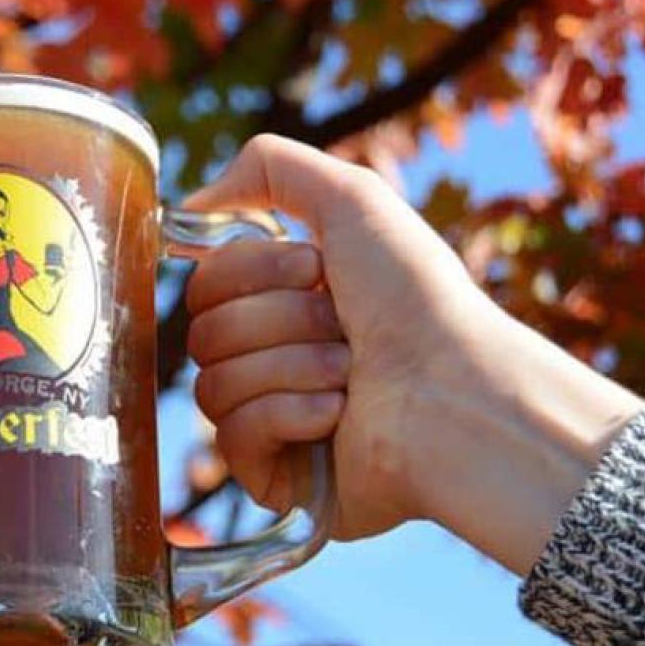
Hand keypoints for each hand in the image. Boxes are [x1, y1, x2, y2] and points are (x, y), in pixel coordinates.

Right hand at [184, 135, 642, 572]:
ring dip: (288, 367)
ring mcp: (271, 422)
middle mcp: (274, 359)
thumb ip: (268, 169)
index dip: (249, 269)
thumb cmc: (416, 297)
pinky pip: (231, 434)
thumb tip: (188, 208)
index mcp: (286, 302)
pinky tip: (335, 417)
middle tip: (342, 327)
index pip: (207, 283)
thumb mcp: (352, 199)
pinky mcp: (274, 476)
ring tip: (349, 376)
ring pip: (212, 384)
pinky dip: (285, 414)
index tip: (313, 267)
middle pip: (202, 332)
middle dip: (277, 321)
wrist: (456, 391)